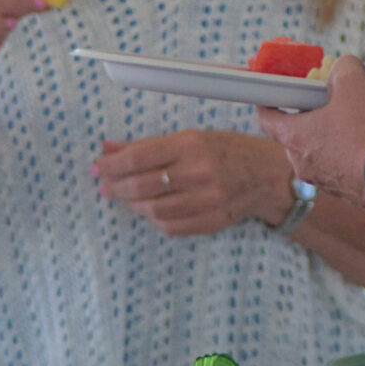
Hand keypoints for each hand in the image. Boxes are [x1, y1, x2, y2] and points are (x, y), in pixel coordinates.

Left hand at [93, 129, 292, 235]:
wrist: (267, 174)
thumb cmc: (225, 151)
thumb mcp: (190, 138)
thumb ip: (147, 145)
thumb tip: (107, 148)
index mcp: (191, 145)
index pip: (138, 157)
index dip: (111, 165)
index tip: (97, 168)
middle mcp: (199, 172)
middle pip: (142, 186)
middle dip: (116, 187)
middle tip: (105, 187)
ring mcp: (207, 200)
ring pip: (153, 210)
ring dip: (133, 205)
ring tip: (128, 199)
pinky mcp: (212, 221)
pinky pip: (170, 226)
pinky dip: (154, 219)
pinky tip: (151, 210)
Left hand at [256, 56, 364, 205]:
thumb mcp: (354, 83)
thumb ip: (343, 68)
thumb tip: (343, 68)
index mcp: (294, 136)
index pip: (266, 119)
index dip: (267, 102)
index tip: (273, 93)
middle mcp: (303, 163)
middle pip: (296, 134)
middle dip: (310, 115)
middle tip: (330, 99)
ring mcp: (324, 181)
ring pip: (320, 151)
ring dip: (332, 134)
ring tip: (357, 118)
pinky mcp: (347, 191)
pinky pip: (342, 166)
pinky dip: (350, 152)